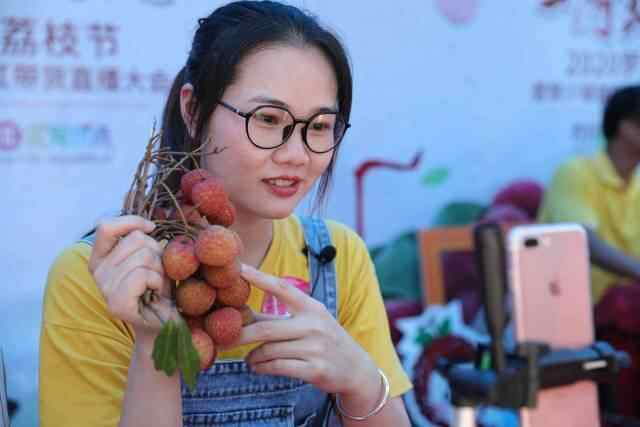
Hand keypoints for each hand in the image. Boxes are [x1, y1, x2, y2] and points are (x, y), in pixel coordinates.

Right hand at [88, 215, 170, 342]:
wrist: (164, 322)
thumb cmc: (157, 287)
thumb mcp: (149, 257)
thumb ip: (141, 241)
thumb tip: (147, 226)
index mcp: (100, 258)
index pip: (105, 226)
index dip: (131, 221)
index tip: (151, 228)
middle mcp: (97, 272)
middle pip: (136, 239)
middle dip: (156, 252)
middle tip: (156, 273)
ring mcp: (104, 289)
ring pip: (144, 257)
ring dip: (159, 269)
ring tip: (155, 285)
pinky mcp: (116, 304)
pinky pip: (143, 275)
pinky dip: (157, 281)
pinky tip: (154, 294)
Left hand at [237, 264, 380, 396]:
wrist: (356, 369)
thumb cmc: (324, 340)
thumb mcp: (308, 322)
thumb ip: (276, 316)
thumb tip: (239, 311)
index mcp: (311, 307)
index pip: (282, 287)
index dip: (259, 277)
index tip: (238, 268)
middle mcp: (314, 324)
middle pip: (266, 327)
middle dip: (240, 335)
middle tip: (221, 339)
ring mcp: (316, 348)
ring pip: (268, 350)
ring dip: (252, 356)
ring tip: (250, 359)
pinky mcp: (315, 369)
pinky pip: (277, 367)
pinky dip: (261, 368)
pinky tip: (258, 367)